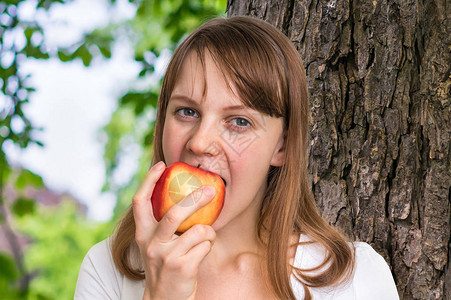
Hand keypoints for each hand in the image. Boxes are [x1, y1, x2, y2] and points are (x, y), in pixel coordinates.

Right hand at [133, 161, 216, 299]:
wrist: (164, 299)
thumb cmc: (166, 265)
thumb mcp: (157, 245)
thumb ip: (164, 225)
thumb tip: (185, 196)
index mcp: (143, 234)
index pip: (140, 201)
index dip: (149, 180)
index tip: (162, 165)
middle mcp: (151, 244)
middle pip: (173, 213)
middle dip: (195, 199)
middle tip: (210, 190)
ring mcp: (166, 256)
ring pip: (198, 230)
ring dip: (209, 232)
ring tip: (207, 236)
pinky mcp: (182, 267)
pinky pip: (205, 245)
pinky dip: (209, 245)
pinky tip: (203, 251)